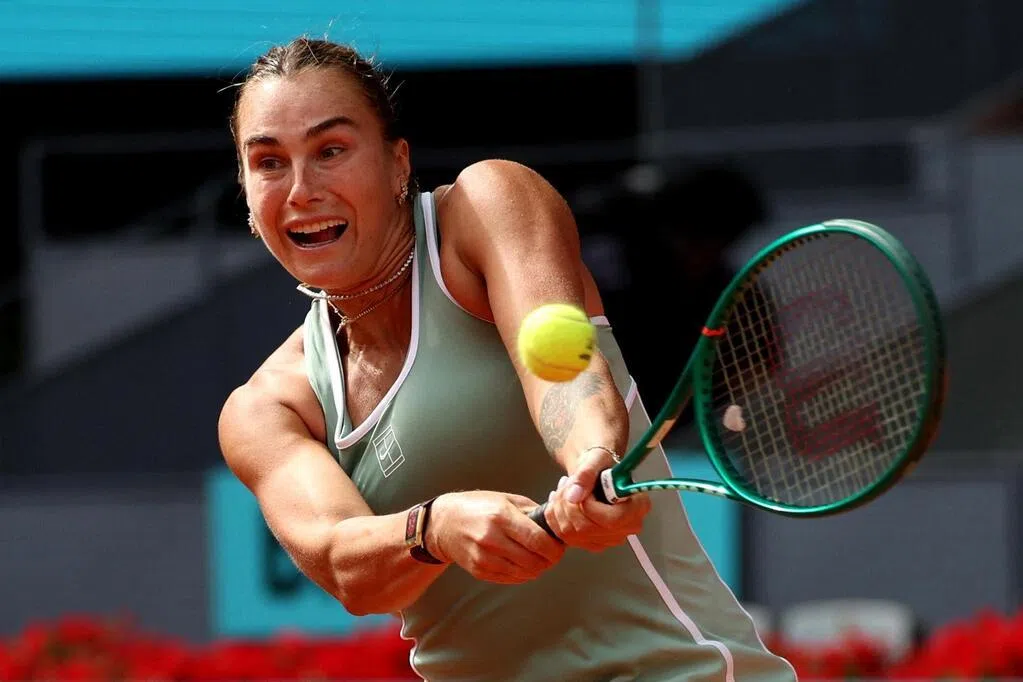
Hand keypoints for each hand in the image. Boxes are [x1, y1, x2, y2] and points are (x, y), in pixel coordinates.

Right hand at [428, 491, 565, 584]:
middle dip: (550, 560)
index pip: (537, 540)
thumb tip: (557, 523)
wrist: (443, 523)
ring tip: (540, 559)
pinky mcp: (479, 571)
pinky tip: (524, 564)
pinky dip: (523, 574)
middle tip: (554, 554)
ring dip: (538, 569)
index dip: (555, 548)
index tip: (560, 546)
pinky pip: (511, 579)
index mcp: (500, 517)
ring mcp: (483, 557)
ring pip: (524, 573)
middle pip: (533, 560)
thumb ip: (532, 512)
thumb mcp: (505, 500)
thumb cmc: (479, 507)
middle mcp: (491, 539)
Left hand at [543, 447, 651, 551]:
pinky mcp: (592, 543)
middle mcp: (627, 527)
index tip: (580, 488)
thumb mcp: (595, 459)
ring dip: (559, 508)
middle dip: (568, 505)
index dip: (589, 507)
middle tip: (567, 483)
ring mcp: (610, 539)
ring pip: (572, 534)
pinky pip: (565, 537)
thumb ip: (586, 474)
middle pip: (587, 529)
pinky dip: (555, 516)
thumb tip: (574, 495)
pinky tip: (559, 501)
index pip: (612, 520)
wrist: (596, 472)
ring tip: (563, 488)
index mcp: (638, 506)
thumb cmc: (601, 464)